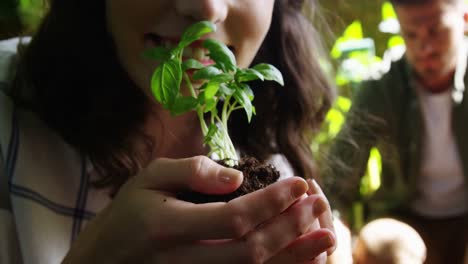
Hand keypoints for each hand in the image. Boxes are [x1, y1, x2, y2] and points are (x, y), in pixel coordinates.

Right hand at [63, 156, 334, 263]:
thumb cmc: (126, 216)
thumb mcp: (147, 179)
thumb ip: (191, 171)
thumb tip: (238, 178)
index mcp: (166, 228)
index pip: (233, 218)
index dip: (271, 202)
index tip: (300, 184)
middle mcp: (180, 263)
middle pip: (250, 252)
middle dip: (290, 228)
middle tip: (318, 205)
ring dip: (294, 257)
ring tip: (327, 237)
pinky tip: (299, 261)